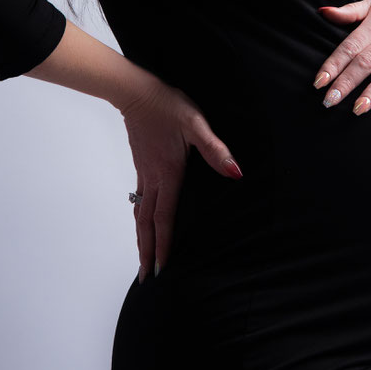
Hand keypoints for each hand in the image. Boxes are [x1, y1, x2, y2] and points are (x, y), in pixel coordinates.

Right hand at [119, 73, 241, 280]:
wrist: (136, 92)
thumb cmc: (168, 106)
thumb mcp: (196, 124)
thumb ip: (216, 149)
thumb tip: (235, 173)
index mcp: (168, 174)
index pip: (165, 218)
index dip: (164, 244)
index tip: (161, 268)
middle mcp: (153, 178)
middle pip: (147, 223)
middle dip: (147, 251)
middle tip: (145, 277)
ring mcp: (144, 172)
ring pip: (140, 213)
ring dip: (141, 237)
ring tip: (142, 257)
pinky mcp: (141, 164)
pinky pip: (139, 199)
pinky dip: (139, 218)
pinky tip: (142, 220)